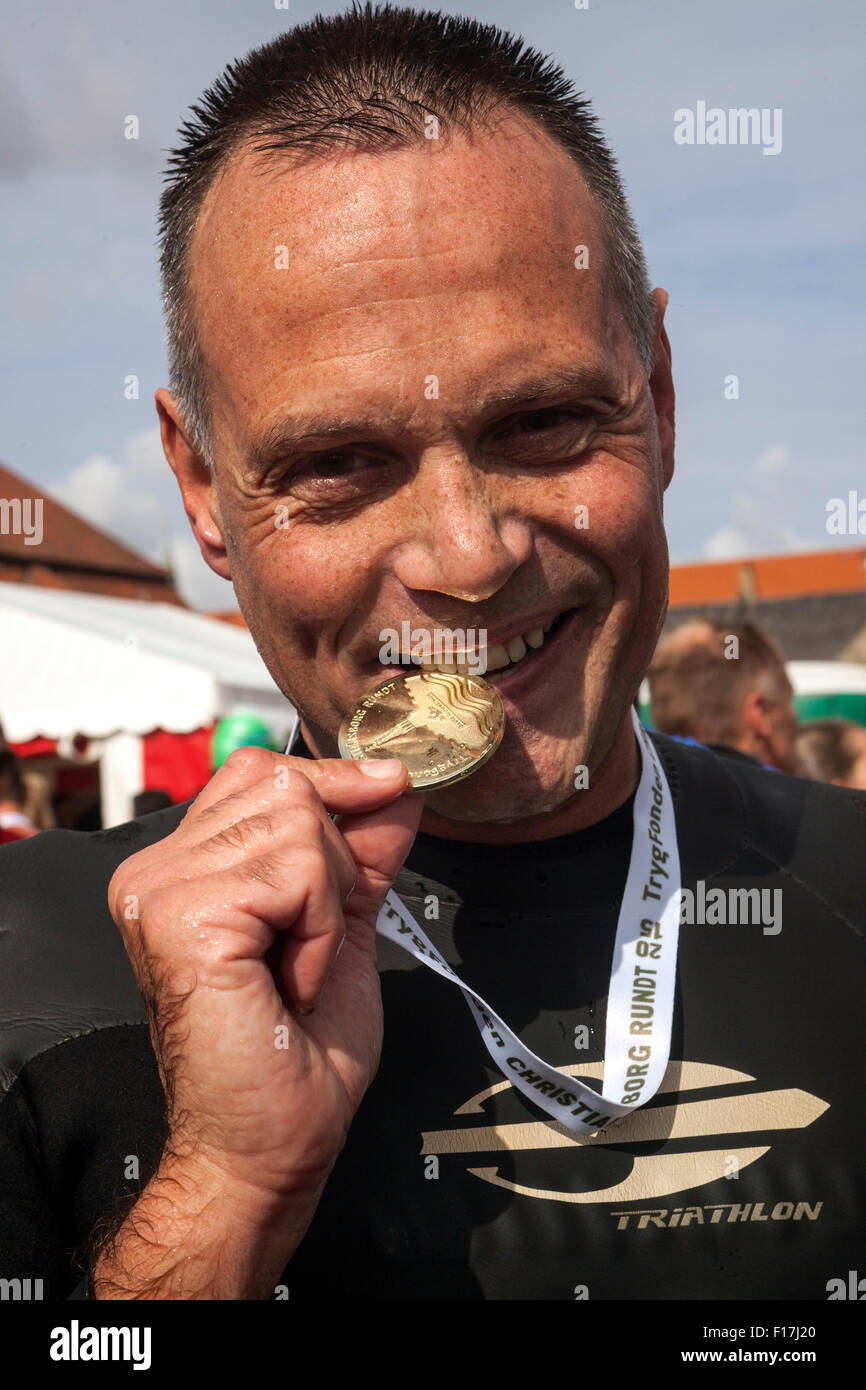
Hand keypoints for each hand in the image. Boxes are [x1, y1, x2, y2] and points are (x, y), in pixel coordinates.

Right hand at [108, 749, 421, 1200]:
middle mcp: (157, 869)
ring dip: (328, 908)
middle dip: (335, 867)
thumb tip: (393, 782)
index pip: (261, 770)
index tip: (386, 795)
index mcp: (183, 865)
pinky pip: (296, 873)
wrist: (271, 1143)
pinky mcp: (180, 916)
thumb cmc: (295, 1055)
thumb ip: (361, 849)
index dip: (332, 784)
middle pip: (287, 788)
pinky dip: (321, 931)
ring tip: (297, 970)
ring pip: (298, 825)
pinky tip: (291, 983)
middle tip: (310, 947)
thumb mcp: (342, 922)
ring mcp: (159, 889)